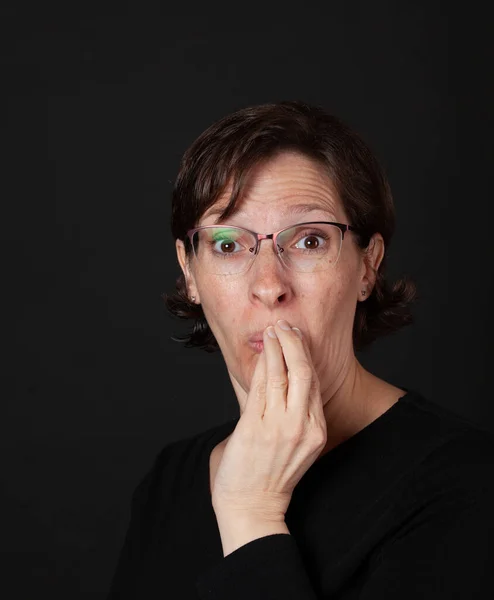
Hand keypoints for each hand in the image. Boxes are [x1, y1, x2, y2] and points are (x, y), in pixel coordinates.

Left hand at [211, 319, 326, 521]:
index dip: (305, 355)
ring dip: (276, 348)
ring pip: (282, 374)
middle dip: (294, 343)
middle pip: (304, 372)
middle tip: (285, 326)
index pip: (313, 382)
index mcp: (315, 430)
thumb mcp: (294, 444)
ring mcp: (280, 427)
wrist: (253, 508)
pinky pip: (260, 387)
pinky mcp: (257, 428)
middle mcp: (303, 426)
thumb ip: (288, 414)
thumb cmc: (269, 476)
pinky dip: (261, 365)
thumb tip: (274, 378)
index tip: (296, 338)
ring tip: (271, 332)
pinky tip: (260, 352)